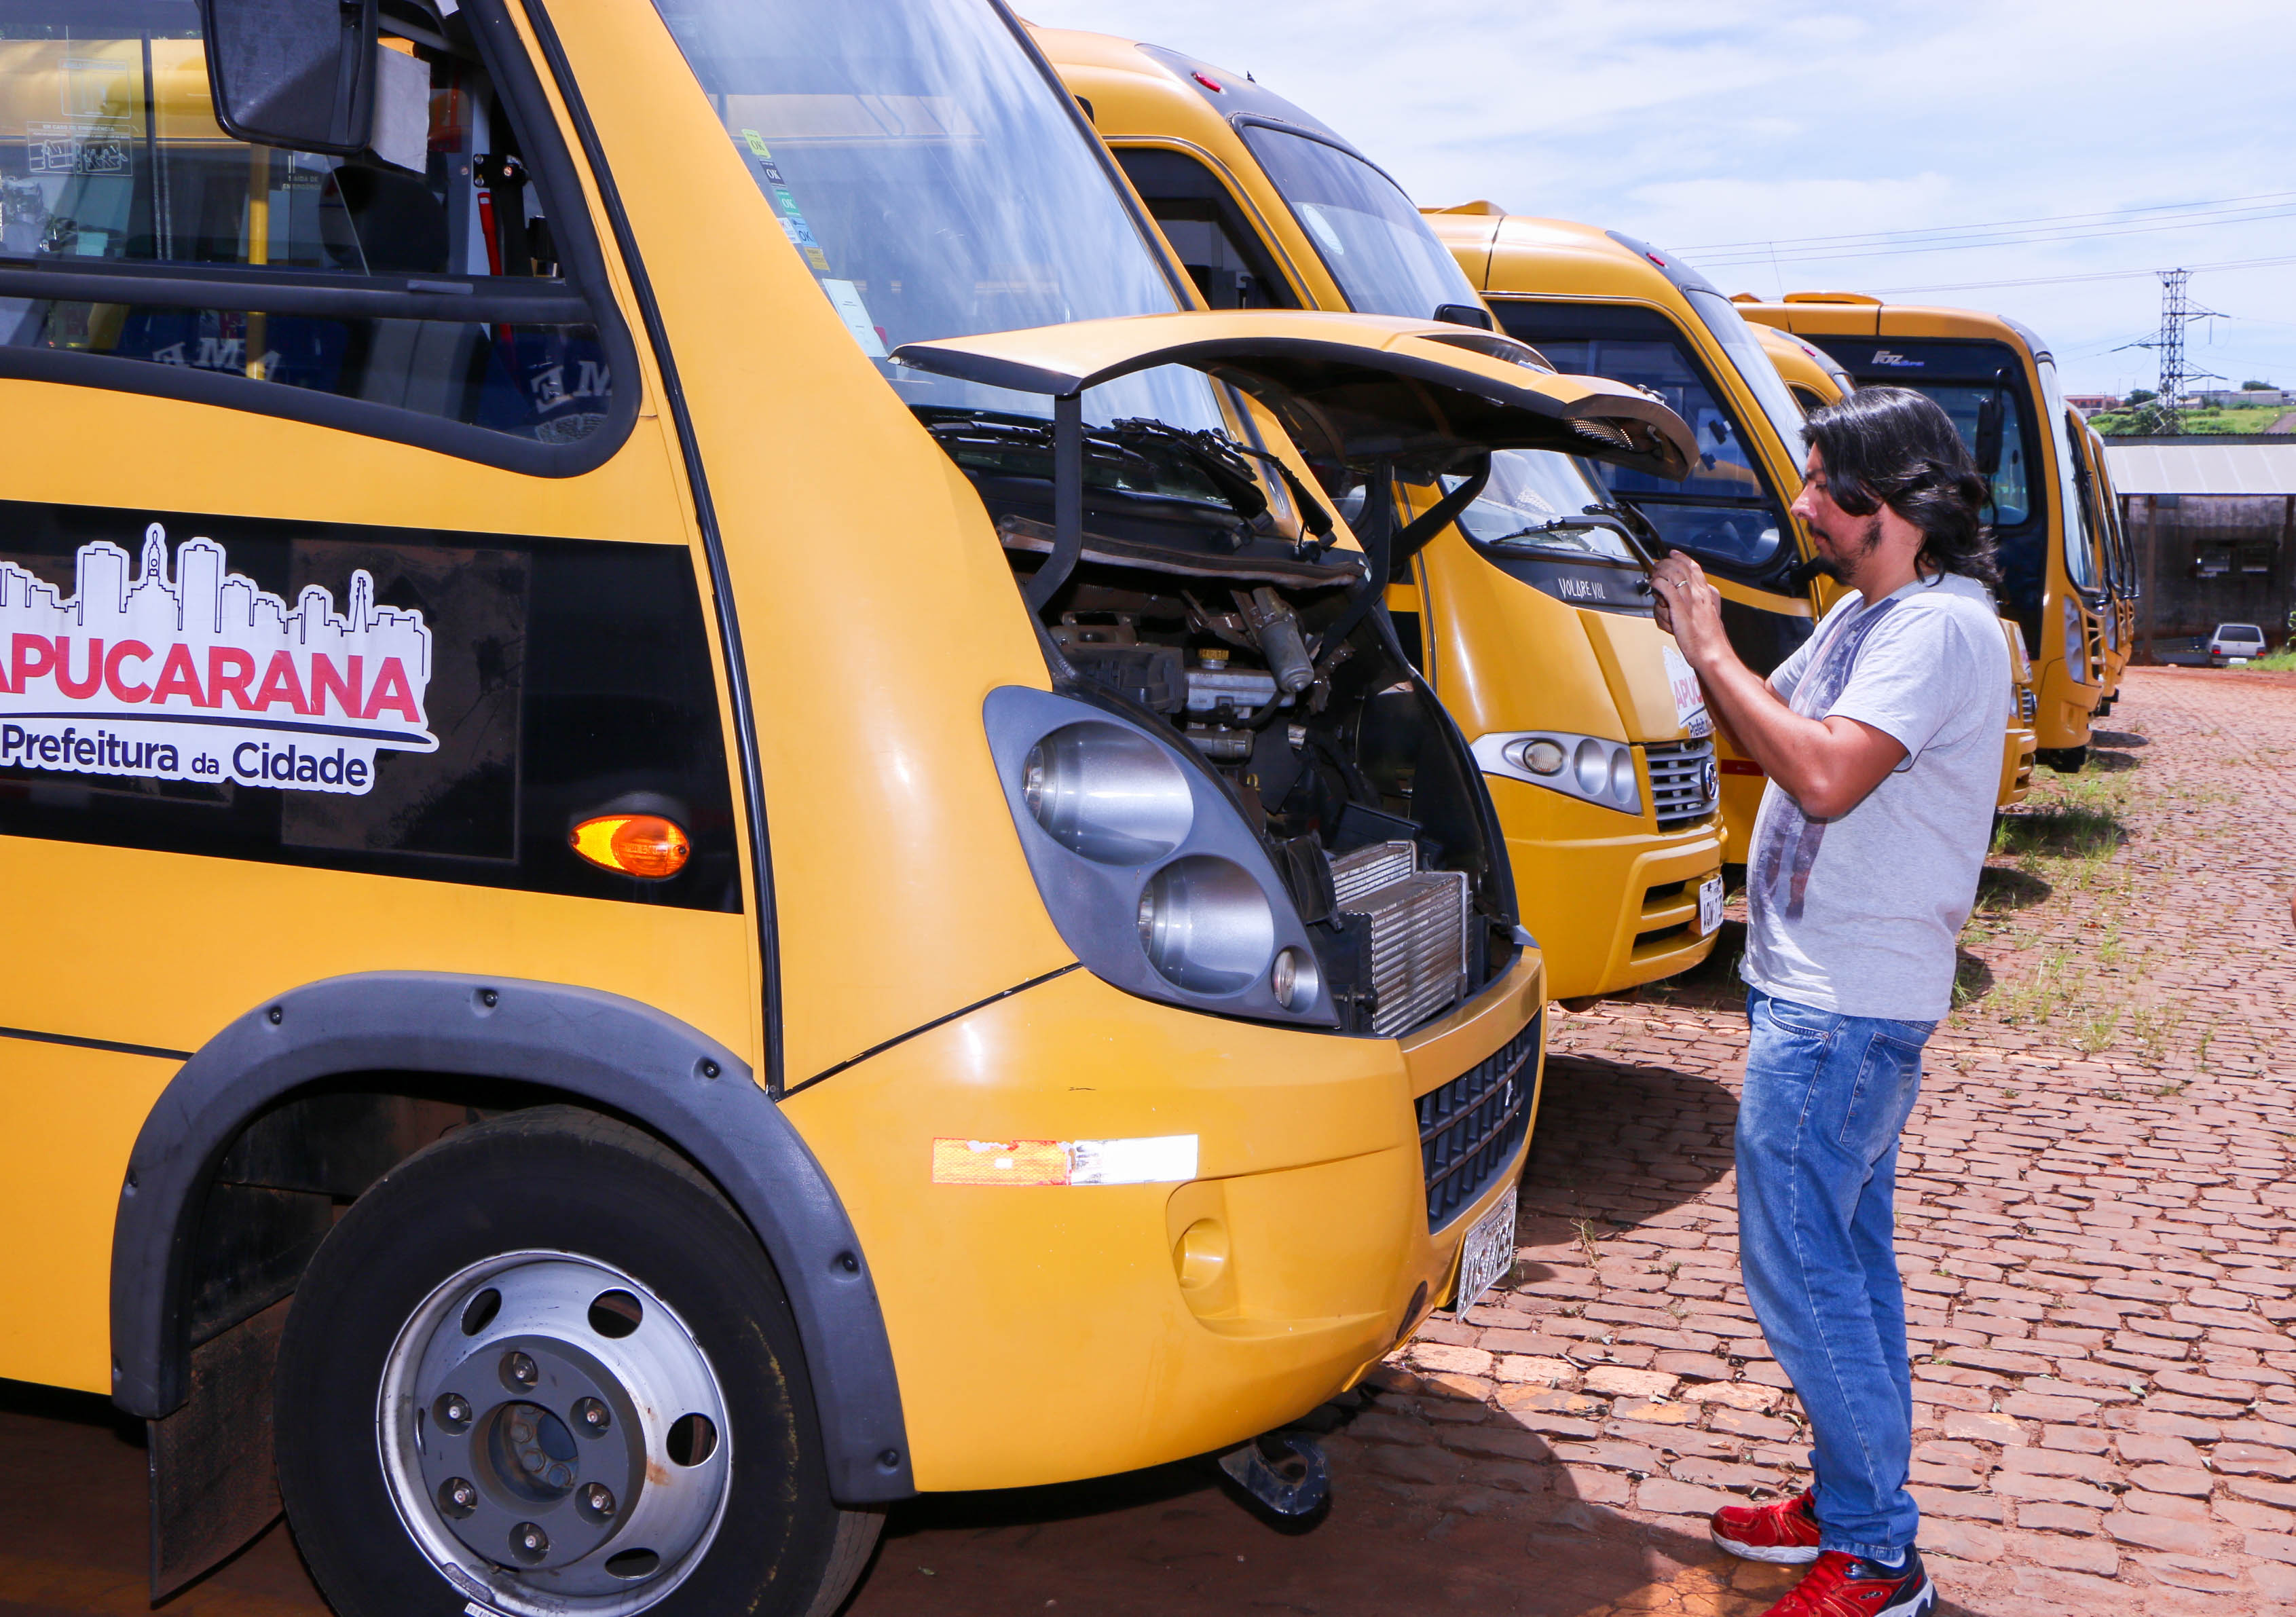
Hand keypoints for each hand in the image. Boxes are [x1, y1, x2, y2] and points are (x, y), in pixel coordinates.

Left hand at [1651, 552, 1727, 669]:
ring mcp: (1689, 599)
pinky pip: (1665, 587)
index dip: (1682, 558)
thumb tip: (1684, 601)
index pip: (1694, 567)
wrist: (1711, 650)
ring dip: (1660, 572)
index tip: (1673, 553)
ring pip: (1672, 573)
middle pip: (1681, 567)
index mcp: (1707, 593)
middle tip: (1657, 566)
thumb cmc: (1708, 638)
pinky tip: (1654, 585)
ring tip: (1653, 576)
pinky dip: (1657, 583)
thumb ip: (1697, 605)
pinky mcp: (1679, 607)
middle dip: (1666, 563)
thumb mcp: (1706, 616)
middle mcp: (1699, 592)